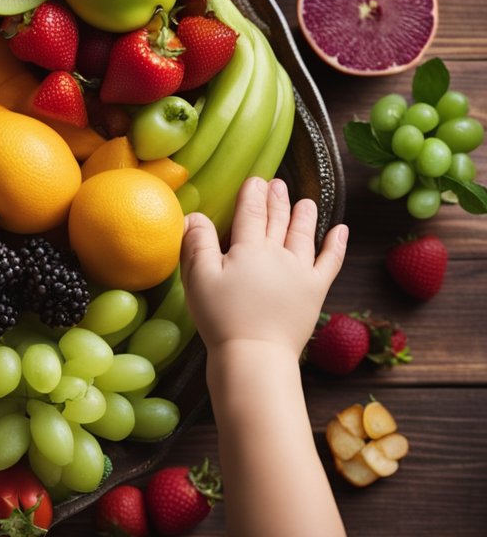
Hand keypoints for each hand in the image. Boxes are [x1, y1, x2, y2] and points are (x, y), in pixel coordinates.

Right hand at [181, 177, 347, 357]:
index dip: (253, 194)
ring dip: (304, 215)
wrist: (254, 356)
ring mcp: (301, 272)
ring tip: (305, 201)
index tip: (255, 180)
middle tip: (278, 184)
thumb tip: (194, 215)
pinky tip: (341, 230)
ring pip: (303, 235)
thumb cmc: (221, 318)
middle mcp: (279, 254)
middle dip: (278, 199)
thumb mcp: (198, 279)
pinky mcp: (314, 292)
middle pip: (278, 220)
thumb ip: (197, 243)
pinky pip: (330, 262)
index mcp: (249, 248)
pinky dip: (336, 245)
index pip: (252, 212)